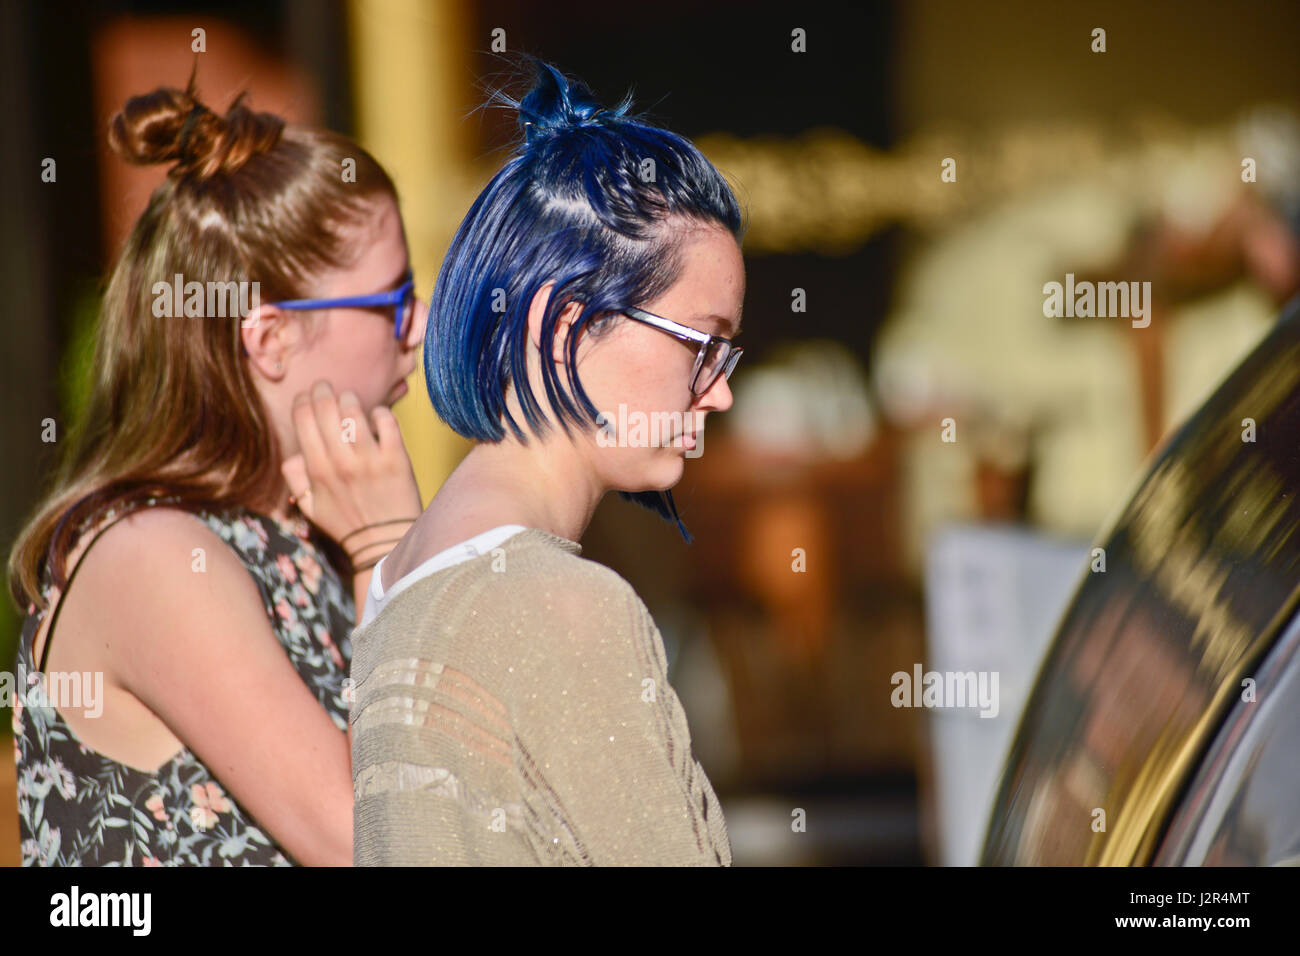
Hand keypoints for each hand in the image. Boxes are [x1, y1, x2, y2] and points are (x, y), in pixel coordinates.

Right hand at [280, 381, 421, 563]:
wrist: (385, 543)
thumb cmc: (347, 524)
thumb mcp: (310, 508)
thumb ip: (295, 479)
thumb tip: (293, 453)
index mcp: (317, 471)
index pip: (303, 420)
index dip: (303, 401)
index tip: (306, 397)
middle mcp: (342, 462)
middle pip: (326, 409)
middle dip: (323, 391)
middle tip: (326, 387)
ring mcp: (370, 460)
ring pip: (354, 411)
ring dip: (349, 399)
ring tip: (350, 400)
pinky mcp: (397, 459)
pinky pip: (387, 422)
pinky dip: (380, 413)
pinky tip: (377, 417)